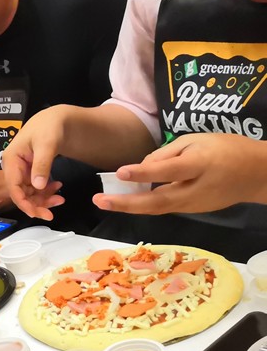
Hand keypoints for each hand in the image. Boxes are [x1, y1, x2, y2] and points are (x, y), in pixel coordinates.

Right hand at [1, 107, 74, 219]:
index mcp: (11, 159)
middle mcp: (13, 166)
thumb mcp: (47, 144)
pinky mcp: (29, 171)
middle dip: (35, 204)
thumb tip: (38, 186)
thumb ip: (42, 165)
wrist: (58, 119)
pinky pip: (35, 187)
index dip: (23, 202)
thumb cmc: (49, 127)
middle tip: (50, 213)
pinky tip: (57, 189)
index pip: (13, 186)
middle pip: (20, 192)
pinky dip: (46, 191)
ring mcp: (21, 170)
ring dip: (42, 199)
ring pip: (28, 192)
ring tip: (60, 200)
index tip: (36, 213)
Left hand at [95, 133, 266, 214]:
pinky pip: (163, 207)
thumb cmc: (226, 149)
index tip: (121, 172)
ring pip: (157, 208)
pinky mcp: (191, 210)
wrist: (256, 174)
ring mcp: (193, 205)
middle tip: (98, 200)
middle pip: (157, 200)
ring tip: (103, 201)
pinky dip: (142, 205)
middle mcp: (194, 190)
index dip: (145, 173)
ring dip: (129, 207)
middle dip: (125, 203)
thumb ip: (167, 153)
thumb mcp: (197, 140)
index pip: (169, 170)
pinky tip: (124, 201)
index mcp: (200, 165)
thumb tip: (140, 168)